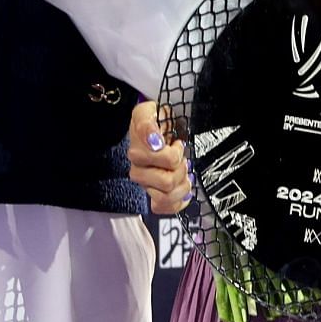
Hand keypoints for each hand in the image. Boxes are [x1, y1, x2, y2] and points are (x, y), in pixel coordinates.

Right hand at [128, 99, 190, 215]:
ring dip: (180, 186)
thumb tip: (154, 142)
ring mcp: (144, 184)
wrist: (151, 129)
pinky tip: (183, 191)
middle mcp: (138, 171)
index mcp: (137, 153)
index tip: (175, 144)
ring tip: (182, 173)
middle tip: (180, 159)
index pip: (164, 162)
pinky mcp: (151, 194)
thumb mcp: (146, 112)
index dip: (175, 153)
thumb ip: (146, 125)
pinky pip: (163, 208)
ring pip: (165, 198)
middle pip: (167, 182)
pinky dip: (178, 202)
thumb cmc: (152, 122)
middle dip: (180, 169)